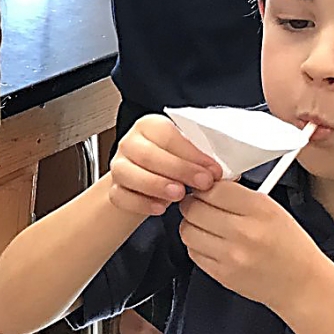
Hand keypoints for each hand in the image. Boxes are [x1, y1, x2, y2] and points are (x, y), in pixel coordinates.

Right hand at [106, 115, 221, 218]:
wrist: (151, 179)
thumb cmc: (175, 163)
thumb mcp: (190, 153)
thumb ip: (201, 157)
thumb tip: (220, 171)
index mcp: (150, 126)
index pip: (167, 135)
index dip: (191, 153)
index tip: (213, 171)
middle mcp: (130, 143)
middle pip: (147, 154)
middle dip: (178, 170)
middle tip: (202, 184)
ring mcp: (119, 166)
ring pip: (128, 174)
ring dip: (156, 185)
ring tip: (180, 196)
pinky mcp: (113, 189)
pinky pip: (121, 196)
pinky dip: (140, 203)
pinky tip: (160, 207)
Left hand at [178, 178, 327, 313]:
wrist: (303, 285)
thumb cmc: (290, 247)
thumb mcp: (274, 210)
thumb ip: (239, 195)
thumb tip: (208, 184)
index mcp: (260, 210)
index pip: (213, 189)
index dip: (206, 188)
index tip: (206, 190)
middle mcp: (245, 232)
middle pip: (193, 208)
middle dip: (195, 205)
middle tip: (203, 208)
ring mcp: (231, 255)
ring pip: (187, 230)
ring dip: (193, 226)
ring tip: (208, 227)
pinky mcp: (222, 274)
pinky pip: (193, 252)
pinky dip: (198, 246)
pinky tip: (213, 245)